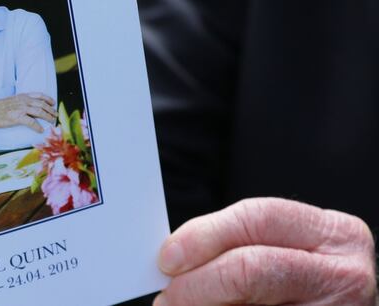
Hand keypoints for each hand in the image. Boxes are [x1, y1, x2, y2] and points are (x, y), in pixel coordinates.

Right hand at [0, 93, 56, 135]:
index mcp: (22, 96)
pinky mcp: (18, 117)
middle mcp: (24, 101)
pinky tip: (41, 130)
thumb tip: (30, 107)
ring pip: (39, 112)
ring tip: (52, 122)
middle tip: (55, 115)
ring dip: (48, 117)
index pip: (39, 95)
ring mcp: (21, 109)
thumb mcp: (12, 100)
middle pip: (42, 104)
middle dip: (51, 110)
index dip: (48, 99)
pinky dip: (38, 127)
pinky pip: (32, 122)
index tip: (53, 103)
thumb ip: (22, 102)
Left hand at [155, 198, 376, 305]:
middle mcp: (346, 274)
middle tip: (169, 296)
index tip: (168, 257)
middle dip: (198, 282)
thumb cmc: (309, 289)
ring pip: (249, 305)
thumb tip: (177, 257)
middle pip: (251, 266)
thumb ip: (243, 245)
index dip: (204, 234)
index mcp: (336, 234)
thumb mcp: (292, 253)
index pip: (258, 217)